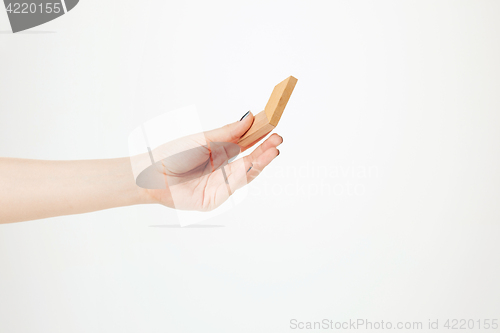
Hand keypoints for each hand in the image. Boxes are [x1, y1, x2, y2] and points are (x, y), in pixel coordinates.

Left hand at [138, 112, 282, 210]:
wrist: (150, 174)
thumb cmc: (171, 154)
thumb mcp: (202, 139)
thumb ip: (227, 133)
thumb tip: (249, 118)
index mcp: (220, 152)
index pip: (245, 144)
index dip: (260, 136)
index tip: (273, 126)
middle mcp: (222, 168)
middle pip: (249, 159)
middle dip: (265, 150)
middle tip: (278, 139)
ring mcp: (220, 184)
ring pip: (245, 173)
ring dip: (260, 161)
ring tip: (273, 150)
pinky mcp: (215, 199)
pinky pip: (233, 186)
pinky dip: (244, 174)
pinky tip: (253, 162)